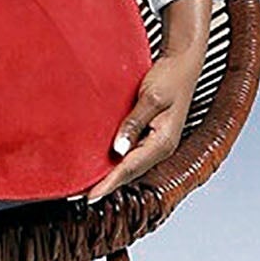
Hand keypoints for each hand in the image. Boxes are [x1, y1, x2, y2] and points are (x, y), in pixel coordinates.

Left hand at [86, 0, 212, 202]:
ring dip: (109, 176)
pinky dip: (115, 162)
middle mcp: (161, 147)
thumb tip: (118, 150)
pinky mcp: (151, 135)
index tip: (88, 197)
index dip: (108, 184)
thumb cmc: (169, 77)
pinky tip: (100, 164)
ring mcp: (157, 143)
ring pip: (130, 166)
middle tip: (76, 195)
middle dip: (105, 185)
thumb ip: (134, 123)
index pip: (130, 168)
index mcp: (163, 142)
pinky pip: (131, 155)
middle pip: (129, 172)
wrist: (183, 63)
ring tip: (84, 185)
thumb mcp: (151, 97)